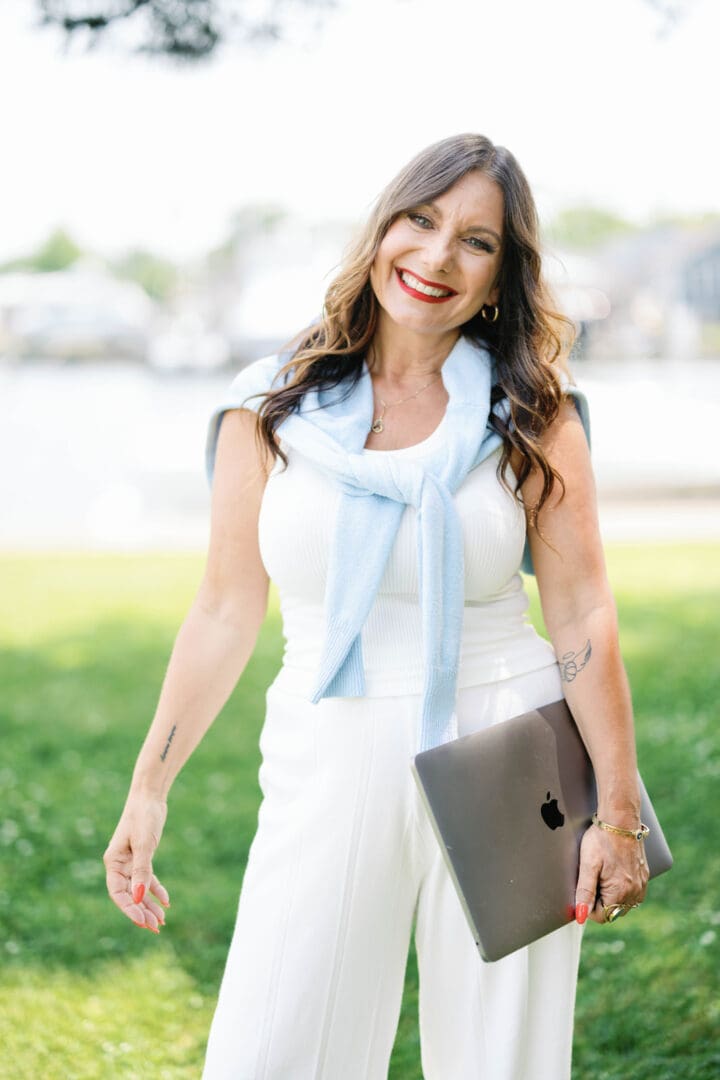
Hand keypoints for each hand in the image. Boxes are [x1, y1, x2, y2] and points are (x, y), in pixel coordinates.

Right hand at [103, 794, 169, 931]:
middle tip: (155, 927)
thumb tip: (138, 897)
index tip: (142, 921)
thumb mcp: (144, 844)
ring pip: (139, 889)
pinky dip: (156, 890)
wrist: (149, 796)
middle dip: (141, 912)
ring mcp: (131, 862)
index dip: (129, 909)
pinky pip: (148, 879)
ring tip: (162, 921)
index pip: (118, 893)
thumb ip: (141, 871)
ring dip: (149, 905)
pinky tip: (166, 902)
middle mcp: (119, 865)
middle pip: (128, 895)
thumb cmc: (143, 816)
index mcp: (113, 862)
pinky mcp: (143, 857)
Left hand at [574, 821, 648, 924]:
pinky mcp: (644, 876)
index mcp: (620, 892)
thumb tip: (580, 916)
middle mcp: (634, 892)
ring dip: (611, 895)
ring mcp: (641, 884)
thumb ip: (584, 893)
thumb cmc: (601, 840)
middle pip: (613, 911)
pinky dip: (622, 888)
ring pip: (623, 903)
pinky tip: (614, 871)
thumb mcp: (588, 866)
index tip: (585, 888)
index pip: (602, 916)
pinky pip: (632, 892)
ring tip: (603, 873)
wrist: (620, 820)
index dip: (589, 906)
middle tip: (594, 877)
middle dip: (601, 900)